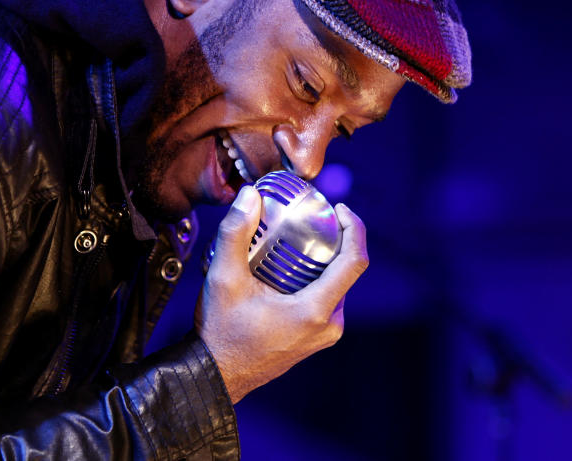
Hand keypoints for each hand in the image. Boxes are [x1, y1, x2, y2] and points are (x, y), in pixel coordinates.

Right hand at [195, 185, 367, 402]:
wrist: (216, 375)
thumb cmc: (220, 333)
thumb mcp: (222, 278)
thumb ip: (235, 233)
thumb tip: (250, 196)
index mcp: (315, 310)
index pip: (355, 262)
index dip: (354, 228)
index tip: (339, 208)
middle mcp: (329, 324)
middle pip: (347, 270)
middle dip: (334, 239)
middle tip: (312, 216)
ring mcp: (325, 333)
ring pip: (336, 284)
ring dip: (324, 259)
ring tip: (299, 238)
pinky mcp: (317, 337)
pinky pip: (327, 298)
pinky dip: (316, 277)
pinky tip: (292, 266)